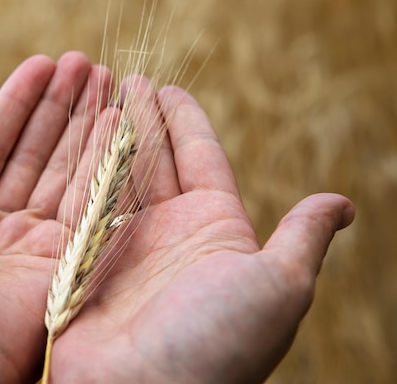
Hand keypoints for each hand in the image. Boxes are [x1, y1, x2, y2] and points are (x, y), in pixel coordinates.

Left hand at [0, 52, 111, 383]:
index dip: (17, 104)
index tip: (41, 64)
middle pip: (36, 152)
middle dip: (59, 106)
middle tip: (82, 63)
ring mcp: (34, 241)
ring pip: (64, 168)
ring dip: (84, 122)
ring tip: (102, 76)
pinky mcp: (65, 257)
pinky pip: (85, 198)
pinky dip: (100, 158)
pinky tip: (114, 119)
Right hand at [47, 79, 354, 382]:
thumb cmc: (220, 345)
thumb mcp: (280, 287)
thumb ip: (301, 238)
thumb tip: (343, 203)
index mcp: (215, 231)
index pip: (200, 160)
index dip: (186, 122)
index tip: (169, 90)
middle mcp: (168, 235)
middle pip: (155, 161)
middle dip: (144, 120)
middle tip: (129, 81)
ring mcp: (124, 247)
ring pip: (118, 175)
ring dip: (111, 135)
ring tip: (102, 96)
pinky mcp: (85, 261)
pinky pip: (83, 201)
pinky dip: (84, 166)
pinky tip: (83, 135)